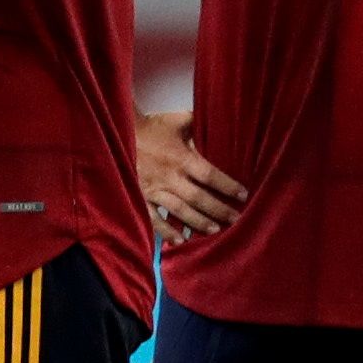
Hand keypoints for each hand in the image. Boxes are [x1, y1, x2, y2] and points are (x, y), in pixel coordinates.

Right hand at [137, 110, 245, 243]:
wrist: (119, 134)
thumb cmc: (152, 128)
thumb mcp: (178, 121)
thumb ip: (200, 124)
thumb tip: (222, 122)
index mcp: (181, 157)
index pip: (210, 175)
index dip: (227, 186)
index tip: (243, 195)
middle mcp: (170, 176)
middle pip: (198, 198)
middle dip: (219, 210)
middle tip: (236, 219)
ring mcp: (154, 189)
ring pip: (180, 211)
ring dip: (198, 222)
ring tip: (215, 230)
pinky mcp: (141, 198)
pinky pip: (154, 219)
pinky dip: (166, 231)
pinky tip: (179, 241)